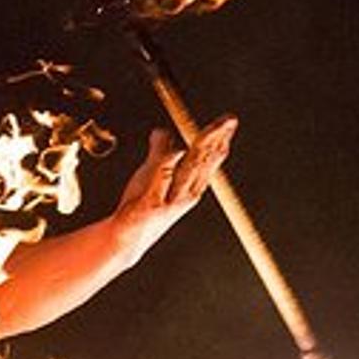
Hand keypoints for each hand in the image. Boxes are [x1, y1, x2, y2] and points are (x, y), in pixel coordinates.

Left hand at [112, 116, 236, 252]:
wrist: (128, 238)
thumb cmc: (143, 206)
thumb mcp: (152, 174)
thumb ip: (158, 152)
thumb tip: (162, 129)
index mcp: (191, 185)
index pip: (210, 158)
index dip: (220, 138)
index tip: (230, 121)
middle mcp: (186, 194)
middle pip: (203, 160)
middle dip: (217, 138)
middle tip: (229, 120)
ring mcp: (170, 200)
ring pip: (189, 170)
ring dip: (202, 149)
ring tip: (212, 131)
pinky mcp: (151, 204)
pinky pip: (161, 180)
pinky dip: (169, 165)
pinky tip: (177, 150)